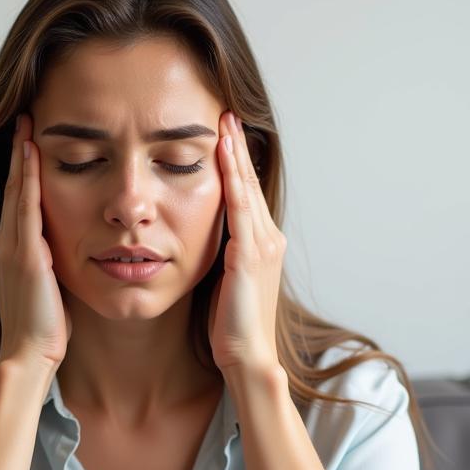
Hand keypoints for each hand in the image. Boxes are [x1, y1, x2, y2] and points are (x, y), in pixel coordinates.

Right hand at [0, 113, 71, 370]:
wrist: (27, 355)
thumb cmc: (44, 330)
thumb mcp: (48, 289)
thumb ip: (52, 265)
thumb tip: (66, 253)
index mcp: (10, 252)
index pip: (16, 202)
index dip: (20, 171)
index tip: (28, 142)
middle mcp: (4, 244)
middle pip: (10, 188)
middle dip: (16, 153)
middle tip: (21, 118)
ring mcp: (10, 248)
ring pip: (14, 191)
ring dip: (20, 155)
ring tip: (25, 123)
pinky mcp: (23, 255)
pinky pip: (24, 206)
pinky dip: (26, 178)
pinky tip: (31, 152)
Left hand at [207, 111, 285, 376]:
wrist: (248, 357)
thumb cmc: (231, 327)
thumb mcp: (225, 282)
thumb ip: (220, 256)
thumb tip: (201, 238)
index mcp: (262, 245)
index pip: (247, 194)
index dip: (237, 163)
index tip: (224, 133)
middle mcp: (268, 239)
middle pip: (250, 183)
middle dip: (238, 148)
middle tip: (227, 112)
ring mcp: (262, 246)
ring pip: (247, 189)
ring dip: (235, 154)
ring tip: (225, 123)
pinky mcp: (249, 256)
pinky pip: (240, 208)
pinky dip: (232, 180)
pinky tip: (222, 157)